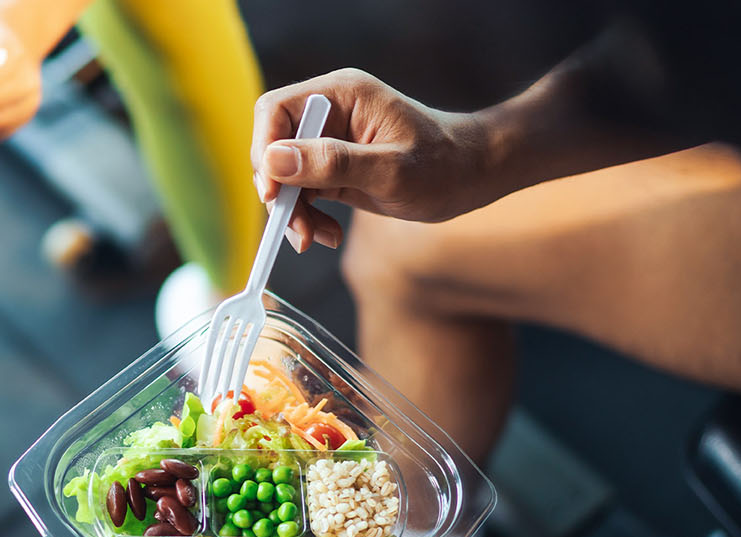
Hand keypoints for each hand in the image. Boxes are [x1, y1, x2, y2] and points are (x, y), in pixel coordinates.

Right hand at [251, 69, 492, 250]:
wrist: (475, 176)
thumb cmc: (444, 165)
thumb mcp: (390, 170)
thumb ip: (332, 163)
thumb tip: (274, 162)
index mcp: (342, 95)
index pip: (276, 111)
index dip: (265, 151)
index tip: (273, 193)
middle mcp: (330, 113)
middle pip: (274, 146)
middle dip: (280, 192)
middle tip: (296, 229)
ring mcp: (331, 141)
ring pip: (285, 176)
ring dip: (293, 211)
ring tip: (316, 238)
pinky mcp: (335, 168)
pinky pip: (303, 192)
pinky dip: (308, 217)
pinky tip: (327, 234)